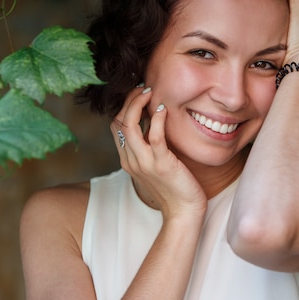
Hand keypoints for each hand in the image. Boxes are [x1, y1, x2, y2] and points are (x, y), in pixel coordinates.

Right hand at [110, 86, 207, 219]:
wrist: (183, 212)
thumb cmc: (174, 187)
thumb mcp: (155, 165)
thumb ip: (149, 147)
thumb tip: (152, 123)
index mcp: (128, 160)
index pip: (116, 126)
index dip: (124, 106)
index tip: (138, 94)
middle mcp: (131, 160)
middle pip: (118, 121)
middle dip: (129, 100)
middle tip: (143, 87)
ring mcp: (144, 162)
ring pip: (129, 125)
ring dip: (138, 103)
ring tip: (150, 91)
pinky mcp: (162, 164)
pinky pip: (154, 136)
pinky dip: (156, 118)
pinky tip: (163, 109)